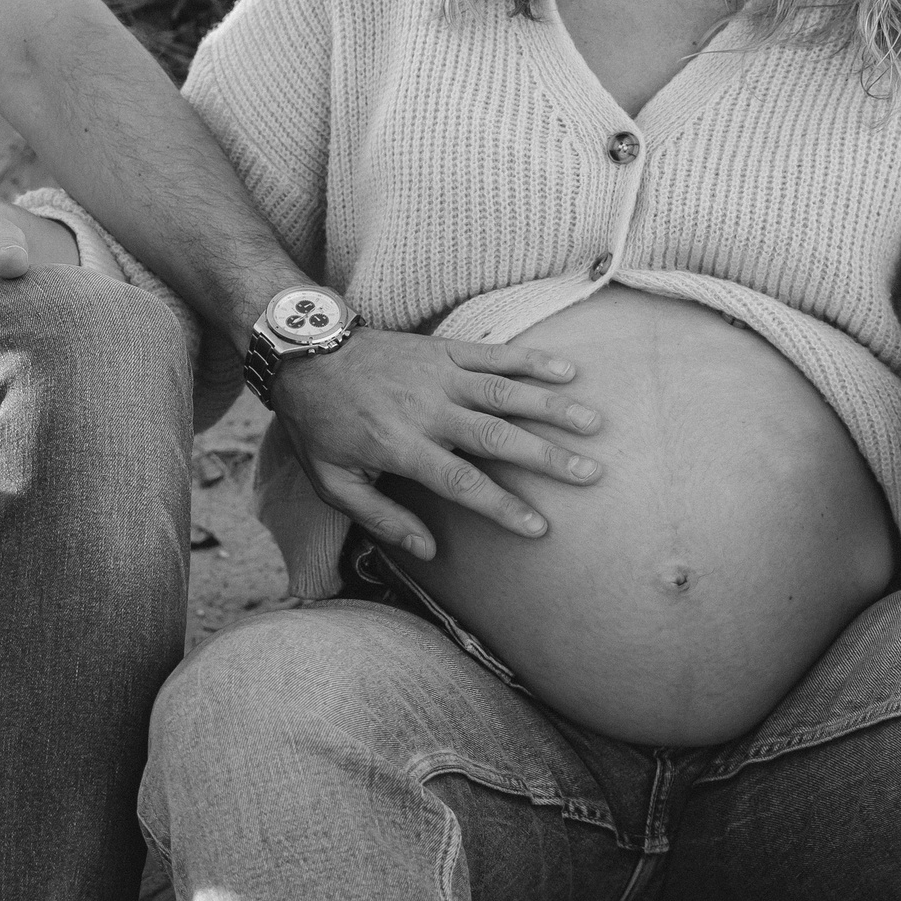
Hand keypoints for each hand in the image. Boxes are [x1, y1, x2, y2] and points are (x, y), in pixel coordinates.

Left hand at [271, 328, 604, 558]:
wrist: (307, 352)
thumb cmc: (320, 423)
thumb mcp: (334, 482)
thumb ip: (382, 518)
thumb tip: (429, 551)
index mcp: (402, 446)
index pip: (462, 483)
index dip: (502, 507)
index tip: (539, 527)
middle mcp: (428, 410)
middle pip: (497, 437)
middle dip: (547, 457)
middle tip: (590, 474)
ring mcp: (439, 375)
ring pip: (506, 392)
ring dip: (552, 407)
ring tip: (594, 424)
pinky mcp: (444, 349)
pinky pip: (495, 354)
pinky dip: (532, 361)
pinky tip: (568, 371)